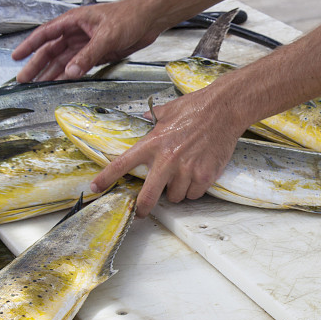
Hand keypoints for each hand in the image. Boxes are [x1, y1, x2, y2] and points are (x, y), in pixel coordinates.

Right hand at [12, 0, 161, 81]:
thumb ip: (88, 55)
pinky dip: (69, 74)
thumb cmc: (129, 17)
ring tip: (38, 86)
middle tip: (23, 80)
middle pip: (51, 50)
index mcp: (74, 21)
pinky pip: (79, 65)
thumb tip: (70, 72)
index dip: (29, 45)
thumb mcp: (107, 36)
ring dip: (51, 72)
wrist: (149, 19)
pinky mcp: (97, 53)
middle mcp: (77, 32)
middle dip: (37, 65)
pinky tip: (61, 83)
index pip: (46, 33)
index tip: (16, 56)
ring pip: (64, 60)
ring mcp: (86, 43)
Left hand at [90, 87, 246, 217]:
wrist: (225, 109)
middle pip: (148, 196)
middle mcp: (167, 159)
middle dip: (142, 208)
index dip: (106, 178)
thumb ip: (153, 118)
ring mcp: (186, 169)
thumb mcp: (168, 110)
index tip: (96, 188)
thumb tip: (143, 117)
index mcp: (153, 143)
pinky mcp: (204, 175)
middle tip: (140, 212)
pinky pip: (194, 194)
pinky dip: (194, 190)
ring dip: (176, 192)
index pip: (122, 164)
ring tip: (182, 177)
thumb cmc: (196, 107)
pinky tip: (197, 175)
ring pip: (175, 197)